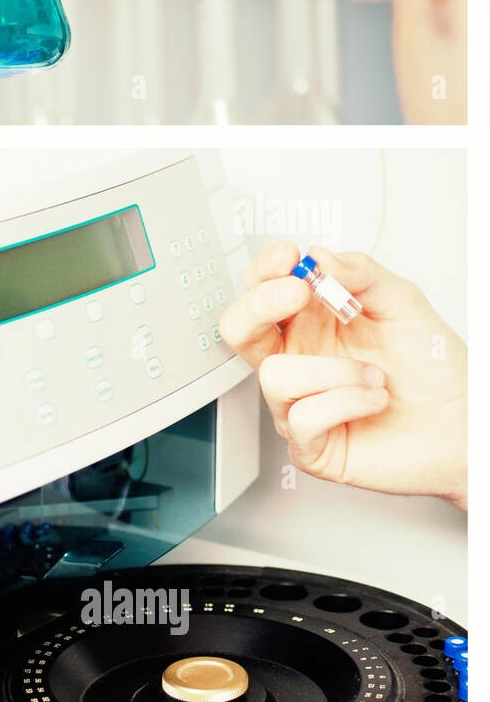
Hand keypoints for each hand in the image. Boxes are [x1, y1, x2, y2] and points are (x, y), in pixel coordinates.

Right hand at [218, 242, 466, 506]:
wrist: (462, 424)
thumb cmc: (433, 371)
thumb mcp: (403, 305)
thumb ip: (362, 274)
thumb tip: (320, 258)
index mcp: (312, 323)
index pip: (263, 291)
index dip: (264, 272)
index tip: (288, 257)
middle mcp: (300, 360)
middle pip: (239, 329)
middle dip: (259, 306)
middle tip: (298, 295)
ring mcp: (298, 402)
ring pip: (274, 375)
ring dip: (333, 372)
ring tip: (371, 375)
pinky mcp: (308, 443)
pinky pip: (302, 417)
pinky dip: (347, 403)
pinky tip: (371, 401)